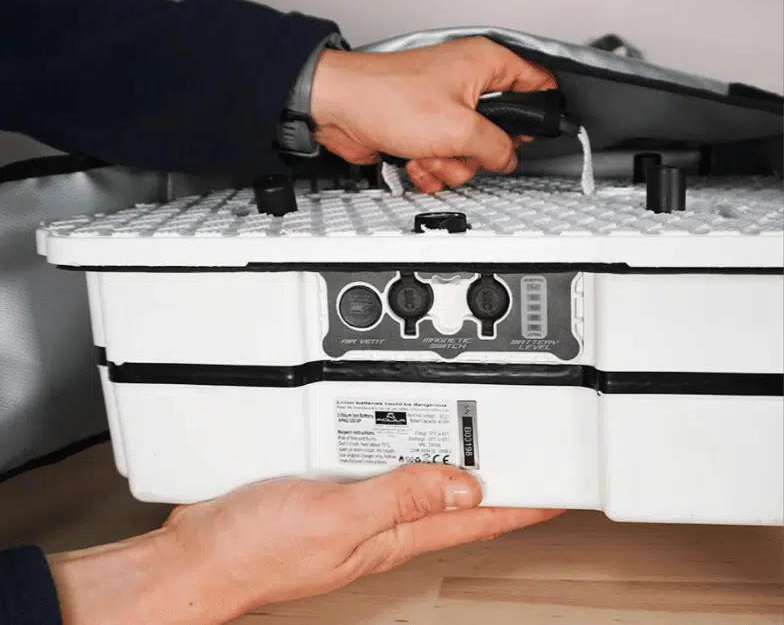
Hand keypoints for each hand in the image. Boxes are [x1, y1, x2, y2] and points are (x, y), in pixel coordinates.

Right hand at [49, 465, 561, 624]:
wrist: (200, 554)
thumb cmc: (256, 549)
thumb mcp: (337, 517)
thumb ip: (399, 496)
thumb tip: (461, 483)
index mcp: (391, 533)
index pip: (473, 517)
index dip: (520, 503)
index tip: (555, 488)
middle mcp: (379, 520)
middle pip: (452, 493)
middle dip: (493, 474)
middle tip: (526, 450)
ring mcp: (352, 502)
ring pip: (413, 471)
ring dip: (447, 454)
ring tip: (478, 434)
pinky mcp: (325, 483)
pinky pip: (374, 457)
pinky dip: (394, 439)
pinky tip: (394, 426)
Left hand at [310, 36, 555, 192]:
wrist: (337, 109)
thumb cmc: (387, 98)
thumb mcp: (458, 129)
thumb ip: (496, 147)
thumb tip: (509, 158)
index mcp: (485, 64)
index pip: (535, 83)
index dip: (539, 113)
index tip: (534, 135)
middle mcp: (466, 84)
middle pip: (499, 134)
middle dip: (475, 154)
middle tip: (458, 147)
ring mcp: (444, 110)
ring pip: (469, 154)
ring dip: (447, 165)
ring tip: (425, 153)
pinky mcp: (424, 132)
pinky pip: (443, 161)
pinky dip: (429, 169)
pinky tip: (413, 160)